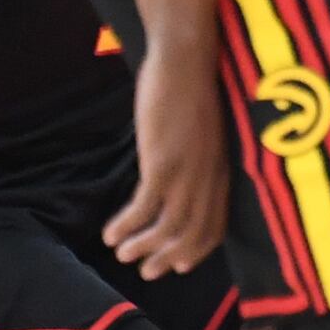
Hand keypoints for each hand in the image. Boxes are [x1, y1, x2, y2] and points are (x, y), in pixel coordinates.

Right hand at [106, 47, 232, 277]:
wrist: (186, 59)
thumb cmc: (191, 89)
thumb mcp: (203, 131)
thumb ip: (198, 157)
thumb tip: (182, 176)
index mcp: (219, 170)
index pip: (215, 226)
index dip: (197, 251)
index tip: (179, 265)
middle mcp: (207, 178)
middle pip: (192, 236)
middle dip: (168, 259)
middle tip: (146, 271)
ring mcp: (186, 173)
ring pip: (167, 229)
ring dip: (142, 247)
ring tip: (122, 254)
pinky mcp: (162, 163)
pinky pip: (143, 209)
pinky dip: (126, 227)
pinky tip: (110, 232)